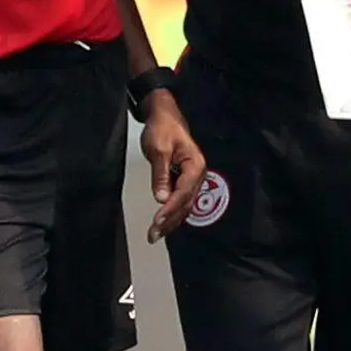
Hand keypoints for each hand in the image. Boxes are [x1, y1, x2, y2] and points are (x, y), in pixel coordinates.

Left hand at [139, 92, 205, 242]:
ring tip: (155, 234)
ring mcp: (192, 179)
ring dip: (170, 221)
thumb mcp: (159, 149)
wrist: (164, 116)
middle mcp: (197, 174)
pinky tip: (161, 223)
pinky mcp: (184, 180)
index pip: (183, 192)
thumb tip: (161, 198)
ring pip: (183, 205)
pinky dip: (170, 212)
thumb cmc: (163, 128)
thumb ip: (161, 175)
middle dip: (169, 221)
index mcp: (195, 165)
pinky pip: (179, 200)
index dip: (170, 208)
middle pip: (185, 203)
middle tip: (153, 234)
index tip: (157, 220)